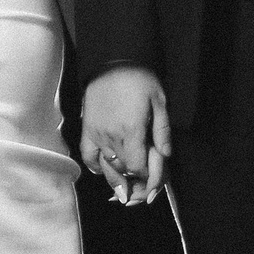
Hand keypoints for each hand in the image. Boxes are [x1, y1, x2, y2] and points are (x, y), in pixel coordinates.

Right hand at [81, 68, 171, 204]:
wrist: (113, 61)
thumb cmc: (140, 79)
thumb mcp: (159, 101)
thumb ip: (162, 131)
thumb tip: (165, 155)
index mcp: (131, 131)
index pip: (137, 167)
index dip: (147, 176)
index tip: (154, 177)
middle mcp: (112, 137)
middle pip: (123, 171)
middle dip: (134, 183)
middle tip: (142, 191)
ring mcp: (97, 134)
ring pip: (106, 168)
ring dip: (116, 181)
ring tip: (124, 192)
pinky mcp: (87, 129)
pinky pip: (88, 156)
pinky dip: (95, 167)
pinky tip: (103, 171)